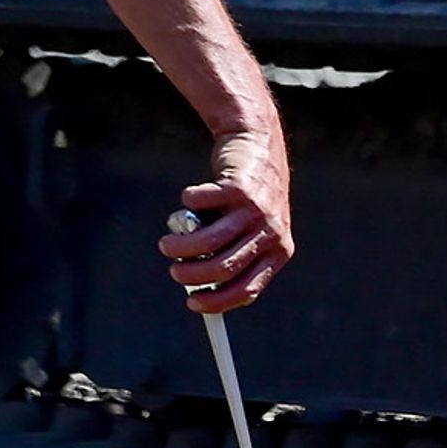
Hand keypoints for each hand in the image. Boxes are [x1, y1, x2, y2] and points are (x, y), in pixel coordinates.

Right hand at [161, 128, 294, 311]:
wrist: (258, 144)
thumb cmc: (248, 198)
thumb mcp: (252, 230)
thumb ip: (233, 253)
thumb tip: (197, 285)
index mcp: (279, 251)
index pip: (247, 290)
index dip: (217, 301)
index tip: (193, 303)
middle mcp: (271, 233)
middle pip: (223, 268)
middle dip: (191, 275)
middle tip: (174, 270)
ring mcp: (256, 210)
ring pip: (208, 241)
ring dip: (180, 246)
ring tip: (167, 243)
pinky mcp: (238, 187)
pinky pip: (200, 205)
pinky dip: (188, 204)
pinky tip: (189, 200)